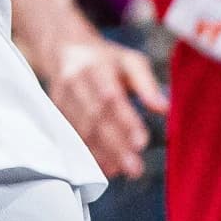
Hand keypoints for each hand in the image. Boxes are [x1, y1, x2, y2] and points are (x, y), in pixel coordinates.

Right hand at [44, 34, 166, 179]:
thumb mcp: (129, 61)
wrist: (63, 49)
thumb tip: (164, 109)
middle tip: (135, 168)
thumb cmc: (106, 59)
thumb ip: (146, 84)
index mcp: (95, 66)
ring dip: (101, 152)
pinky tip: (106, 167)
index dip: (124, 119)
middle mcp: (74, 81)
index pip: (110, 95)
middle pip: (94, 116)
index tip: (141, 142)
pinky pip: (71, 134)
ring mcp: (61, 96)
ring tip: (122, 171)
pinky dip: (88, 153)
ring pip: (80, 128)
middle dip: (114, 144)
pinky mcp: (56, 109)